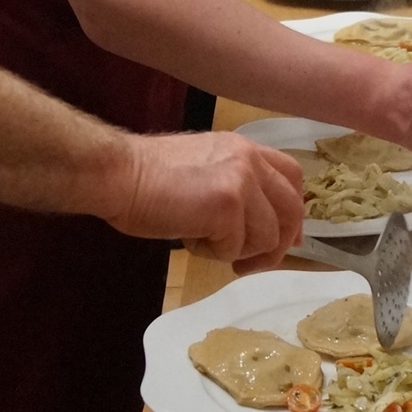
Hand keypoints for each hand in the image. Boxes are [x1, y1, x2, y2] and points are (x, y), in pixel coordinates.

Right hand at [102, 132, 304, 274]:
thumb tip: (259, 222)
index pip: (292, 176)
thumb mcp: (204, 169)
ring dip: (237, 251)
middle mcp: (250, 159)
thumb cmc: (147, 177)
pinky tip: (190, 239)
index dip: (292, 212)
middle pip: (291, 209)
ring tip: (204, 242)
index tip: (284, 237)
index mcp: (244, 148)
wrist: (119, 174)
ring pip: (267, 236)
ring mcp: (241, 182)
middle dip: (276, 244)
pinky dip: (213, 253)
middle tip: (249, 263)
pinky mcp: (227, 206)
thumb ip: (236, 186)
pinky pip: (236, 248)